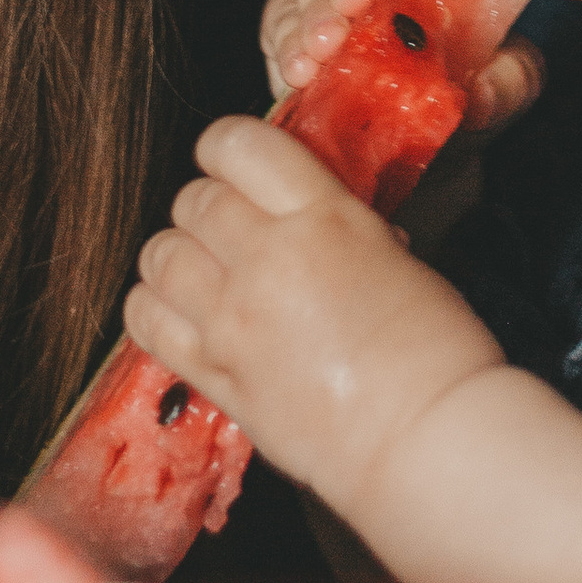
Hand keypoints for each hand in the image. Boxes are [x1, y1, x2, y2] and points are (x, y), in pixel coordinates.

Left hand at [127, 118, 501, 516]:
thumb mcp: (395, 257)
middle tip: (231, 226)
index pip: (237, 144)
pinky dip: (154, 308)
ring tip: (204, 269)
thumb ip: (337, 225)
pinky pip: (147, 321)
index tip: (233, 159)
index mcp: (324, 217)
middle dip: (207, 205)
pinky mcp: (214, 375)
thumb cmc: (434, 351)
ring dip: (177, 254)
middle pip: (192, 200)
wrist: (425, 439)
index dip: (226, 145)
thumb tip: (304, 213)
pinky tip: (182, 313)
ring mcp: (233, 320)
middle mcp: (267, 259)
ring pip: (158, 255)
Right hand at [258, 0, 545, 136]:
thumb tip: (483, 90)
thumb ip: (509, 78)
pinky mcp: (292, 16)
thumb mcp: (509, 80)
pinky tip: (298, 71)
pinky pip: (278, 13)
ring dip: (314, 7)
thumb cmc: (473, 81)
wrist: (425, 133)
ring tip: (324, 49)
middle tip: (354, 3)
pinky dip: (285, 42)